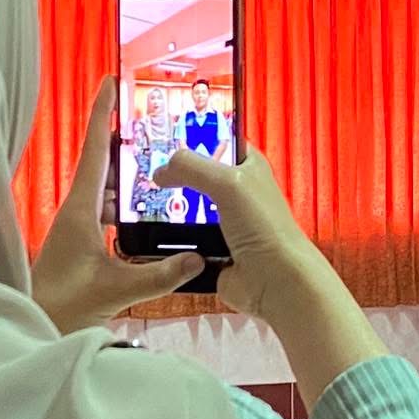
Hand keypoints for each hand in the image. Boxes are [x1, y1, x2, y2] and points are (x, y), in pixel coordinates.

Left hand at [31, 79, 203, 331]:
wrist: (32, 323)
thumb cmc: (61, 304)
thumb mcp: (117, 289)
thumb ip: (159, 275)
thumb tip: (196, 260)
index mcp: (81, 209)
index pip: (96, 149)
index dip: (104, 113)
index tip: (112, 82)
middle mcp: (78, 211)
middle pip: (104, 163)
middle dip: (127, 140)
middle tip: (151, 119)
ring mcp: (78, 226)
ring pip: (108, 189)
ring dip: (130, 176)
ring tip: (160, 163)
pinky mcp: (82, 243)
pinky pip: (108, 212)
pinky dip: (127, 204)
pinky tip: (146, 211)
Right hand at [152, 144, 334, 326]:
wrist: (275, 282)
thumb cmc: (267, 229)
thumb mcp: (227, 182)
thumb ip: (191, 167)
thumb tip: (162, 170)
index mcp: (247, 168)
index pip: (217, 141)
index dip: (194, 137)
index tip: (164, 136)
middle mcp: (236, 194)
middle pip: (195, 178)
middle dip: (174, 179)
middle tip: (145, 175)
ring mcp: (224, 224)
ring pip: (186, 212)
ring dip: (170, 213)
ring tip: (143, 207)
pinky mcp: (212, 251)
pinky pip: (183, 243)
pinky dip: (172, 243)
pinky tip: (155, 238)